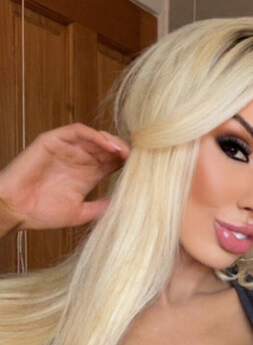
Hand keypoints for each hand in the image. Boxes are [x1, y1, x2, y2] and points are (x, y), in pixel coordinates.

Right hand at [0, 124, 129, 230]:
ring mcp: (67, 148)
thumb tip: (126, 208)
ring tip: (126, 152)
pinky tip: (107, 145)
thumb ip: (101, 208)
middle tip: (141, 158)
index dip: (129, 163)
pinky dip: (94, 135)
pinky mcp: (53, 140)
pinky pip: (77, 130)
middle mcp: (80, 159)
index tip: (146, 169)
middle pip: (109, 147)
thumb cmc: (41, 214)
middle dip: (125, 151)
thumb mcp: (79, 213)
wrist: (14, 210)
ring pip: (96, 137)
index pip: (114, 162)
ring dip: (113, 142)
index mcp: (87, 175)